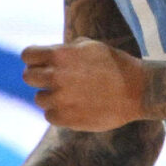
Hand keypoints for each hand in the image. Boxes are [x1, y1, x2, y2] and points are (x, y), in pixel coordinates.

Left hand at [22, 39, 147, 130]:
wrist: (138, 90)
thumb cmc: (115, 65)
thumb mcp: (90, 46)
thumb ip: (64, 50)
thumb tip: (46, 56)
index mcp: (60, 55)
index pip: (27, 55)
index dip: (33, 59)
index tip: (41, 64)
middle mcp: (56, 76)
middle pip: (28, 77)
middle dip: (38, 78)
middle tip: (54, 81)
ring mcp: (60, 99)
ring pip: (39, 98)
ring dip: (51, 97)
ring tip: (71, 95)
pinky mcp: (66, 119)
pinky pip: (50, 116)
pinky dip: (60, 113)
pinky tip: (75, 107)